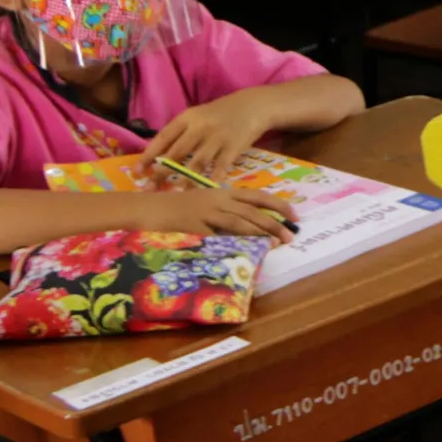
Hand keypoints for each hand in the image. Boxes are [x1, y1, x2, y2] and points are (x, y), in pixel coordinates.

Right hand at [135, 185, 296, 243]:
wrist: (147, 208)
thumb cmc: (176, 207)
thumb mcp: (205, 204)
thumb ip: (226, 211)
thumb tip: (251, 226)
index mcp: (223, 193)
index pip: (257, 196)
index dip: (278, 204)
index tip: (295, 215)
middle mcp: (218, 200)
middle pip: (252, 210)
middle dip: (274, 222)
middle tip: (291, 235)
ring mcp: (205, 212)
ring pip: (238, 221)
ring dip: (259, 232)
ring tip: (276, 243)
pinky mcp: (193, 225)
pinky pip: (216, 234)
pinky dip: (231, 241)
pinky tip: (244, 249)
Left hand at [142, 94, 280, 177]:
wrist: (254, 106)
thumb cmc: (220, 114)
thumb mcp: (197, 116)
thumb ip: (180, 133)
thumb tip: (156, 156)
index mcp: (187, 118)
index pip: (163, 138)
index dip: (148, 155)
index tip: (137, 171)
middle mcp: (200, 127)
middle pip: (176, 153)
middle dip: (161, 172)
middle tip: (150, 188)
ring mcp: (218, 137)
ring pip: (197, 162)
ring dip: (184, 180)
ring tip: (174, 194)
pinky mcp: (234, 146)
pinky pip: (220, 166)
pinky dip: (212, 179)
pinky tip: (205, 190)